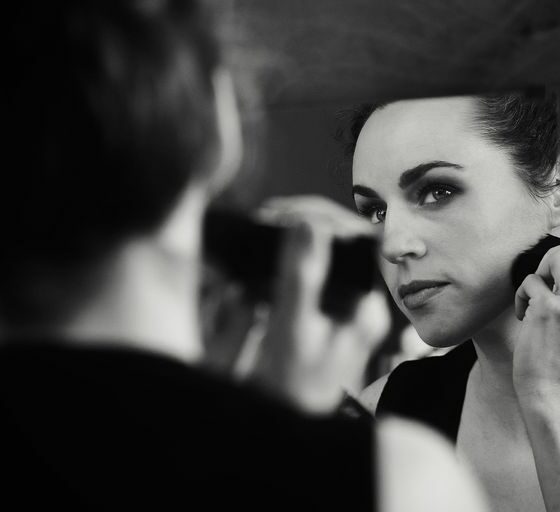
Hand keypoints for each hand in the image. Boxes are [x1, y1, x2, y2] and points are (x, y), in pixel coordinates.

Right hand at [252, 196, 389, 412]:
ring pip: (320, 256)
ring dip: (290, 240)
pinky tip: (259, 264)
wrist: (286, 424)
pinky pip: (304, 274)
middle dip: (303, 224)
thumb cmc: (293, 388)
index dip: (324, 218)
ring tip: (262, 229)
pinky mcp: (316, 311)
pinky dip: (280, 263)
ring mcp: (336, 307)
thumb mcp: (294, 330)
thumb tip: (306, 224)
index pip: (360, 241)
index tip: (286, 211)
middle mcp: (356, 303)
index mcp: (364, 307)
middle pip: (339, 244)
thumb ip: (302, 276)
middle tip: (268, 216)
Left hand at [514, 245, 559, 399]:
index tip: (550, 284)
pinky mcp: (551, 308)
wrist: (552, 393)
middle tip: (543, 286)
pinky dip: (522, 296)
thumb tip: (552, 276)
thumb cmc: (559, 361)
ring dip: (540, 279)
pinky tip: (524, 318)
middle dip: (556, 259)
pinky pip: (531, 281)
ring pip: (556, 257)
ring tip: (534, 305)